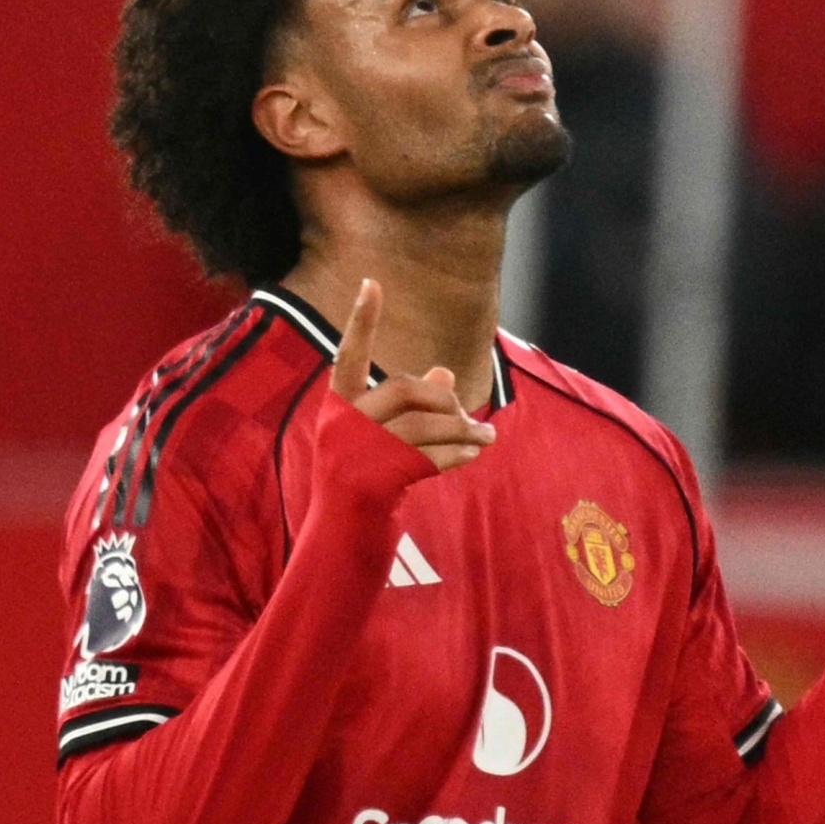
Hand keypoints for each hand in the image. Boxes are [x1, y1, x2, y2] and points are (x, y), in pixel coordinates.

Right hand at [331, 279, 496, 471]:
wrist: (341, 541)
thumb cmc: (365, 486)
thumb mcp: (383, 442)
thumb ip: (413, 408)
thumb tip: (446, 371)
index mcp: (337, 409)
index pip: (348, 356)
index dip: (361, 321)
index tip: (371, 282)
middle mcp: (340, 425)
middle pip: (403, 388)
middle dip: (444, 400)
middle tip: (471, 418)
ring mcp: (355, 452)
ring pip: (424, 425)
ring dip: (463, 431)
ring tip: (487, 438)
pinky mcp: (375, 478)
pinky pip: (430, 456)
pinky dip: (458, 453)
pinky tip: (474, 454)